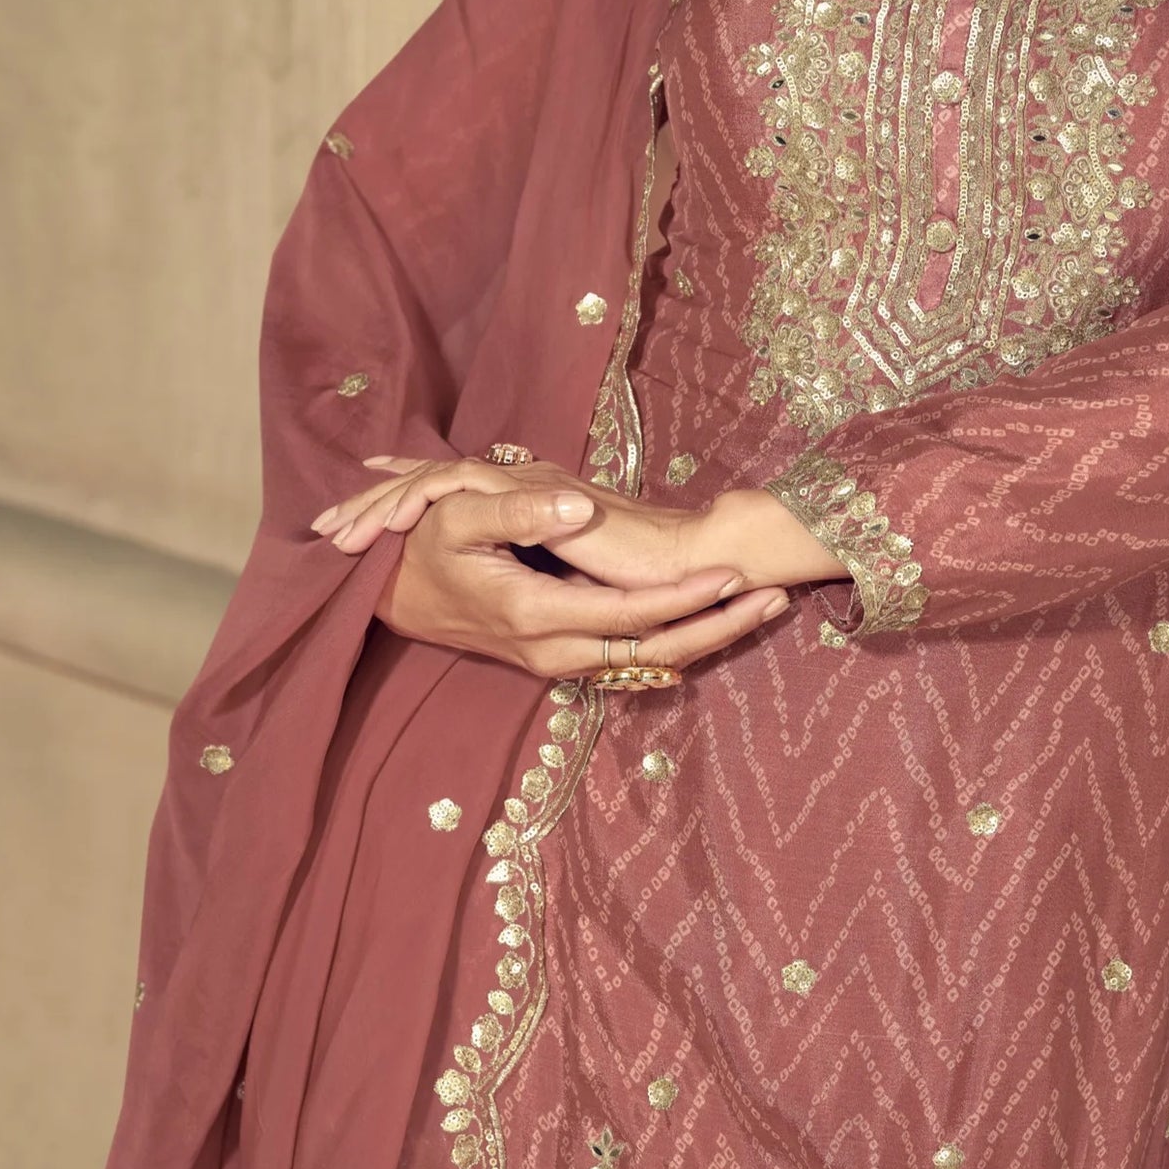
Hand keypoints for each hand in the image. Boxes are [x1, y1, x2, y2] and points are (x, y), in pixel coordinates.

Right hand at [363, 471, 790, 679]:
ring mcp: (555, 661)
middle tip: (779, 599)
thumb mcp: (459, 514)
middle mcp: (552, 650)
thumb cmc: (420, 545)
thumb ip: (521, 507)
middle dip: (719, 627)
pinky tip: (712, 630)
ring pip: (647, 663)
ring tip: (763, 609)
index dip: (685, 596)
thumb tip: (579, 505)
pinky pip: (628, 663)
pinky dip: (675, 647)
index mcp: (535, 615)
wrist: (389, 592)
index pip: (630, 614)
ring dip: (707, 639)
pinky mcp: (557, 657)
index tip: (734, 573)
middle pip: (654, 651)